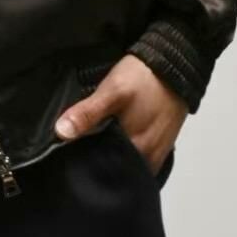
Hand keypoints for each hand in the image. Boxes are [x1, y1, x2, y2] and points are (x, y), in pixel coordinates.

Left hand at [53, 53, 186, 175]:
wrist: (175, 64)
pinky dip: (125, 152)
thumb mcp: (111, 92)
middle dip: (98, 163)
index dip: (86, 167)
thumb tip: (60, 134)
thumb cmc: (143, 79)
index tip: (68, 161)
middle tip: (77, 152)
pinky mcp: (161, 143)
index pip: (106, 172)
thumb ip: (87, 114)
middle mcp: (150, 160)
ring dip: (112, 157)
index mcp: (137, 152)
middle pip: (118, 170)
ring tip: (92, 147)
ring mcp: (157, 152)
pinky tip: (112, 140)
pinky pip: (139, 156)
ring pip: (128, 164)